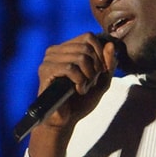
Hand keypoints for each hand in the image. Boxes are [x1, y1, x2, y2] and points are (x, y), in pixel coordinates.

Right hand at [28, 33, 117, 156]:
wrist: (65, 120)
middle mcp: (55, 50)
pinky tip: (77, 90)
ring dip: (88, 77)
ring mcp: (49, 59)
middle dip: (95, 68)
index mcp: (67, 48)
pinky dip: (79, 81)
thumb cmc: (81, 100)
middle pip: (86, 47)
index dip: (100, 53)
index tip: (100, 72)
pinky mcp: (45, 71)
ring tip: (82, 88)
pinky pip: (70, 68)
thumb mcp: (101, 81)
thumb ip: (108, 64)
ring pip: (80, 57)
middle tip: (90, 83)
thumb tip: (110, 45)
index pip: (89, 36)